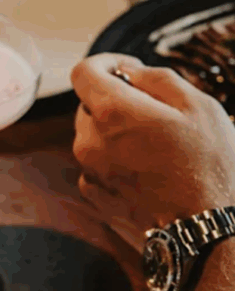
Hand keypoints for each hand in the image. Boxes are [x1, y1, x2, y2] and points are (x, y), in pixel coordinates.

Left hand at [71, 53, 234, 248]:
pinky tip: (146, 166)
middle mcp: (89, 141)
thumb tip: (130, 72)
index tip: (128, 69)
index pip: (83, 71)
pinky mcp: (96, 193)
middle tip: (156, 110)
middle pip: (89, 104)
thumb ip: (157, 79)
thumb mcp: (197, 106)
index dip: (105, 62)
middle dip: (116, 98)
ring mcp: (90, 170)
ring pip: (92, 134)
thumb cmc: (208, 166)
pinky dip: (115, 157)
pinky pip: (97, 163)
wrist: (203, 228)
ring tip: (156, 142)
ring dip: (116, 129)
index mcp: (111, 112)